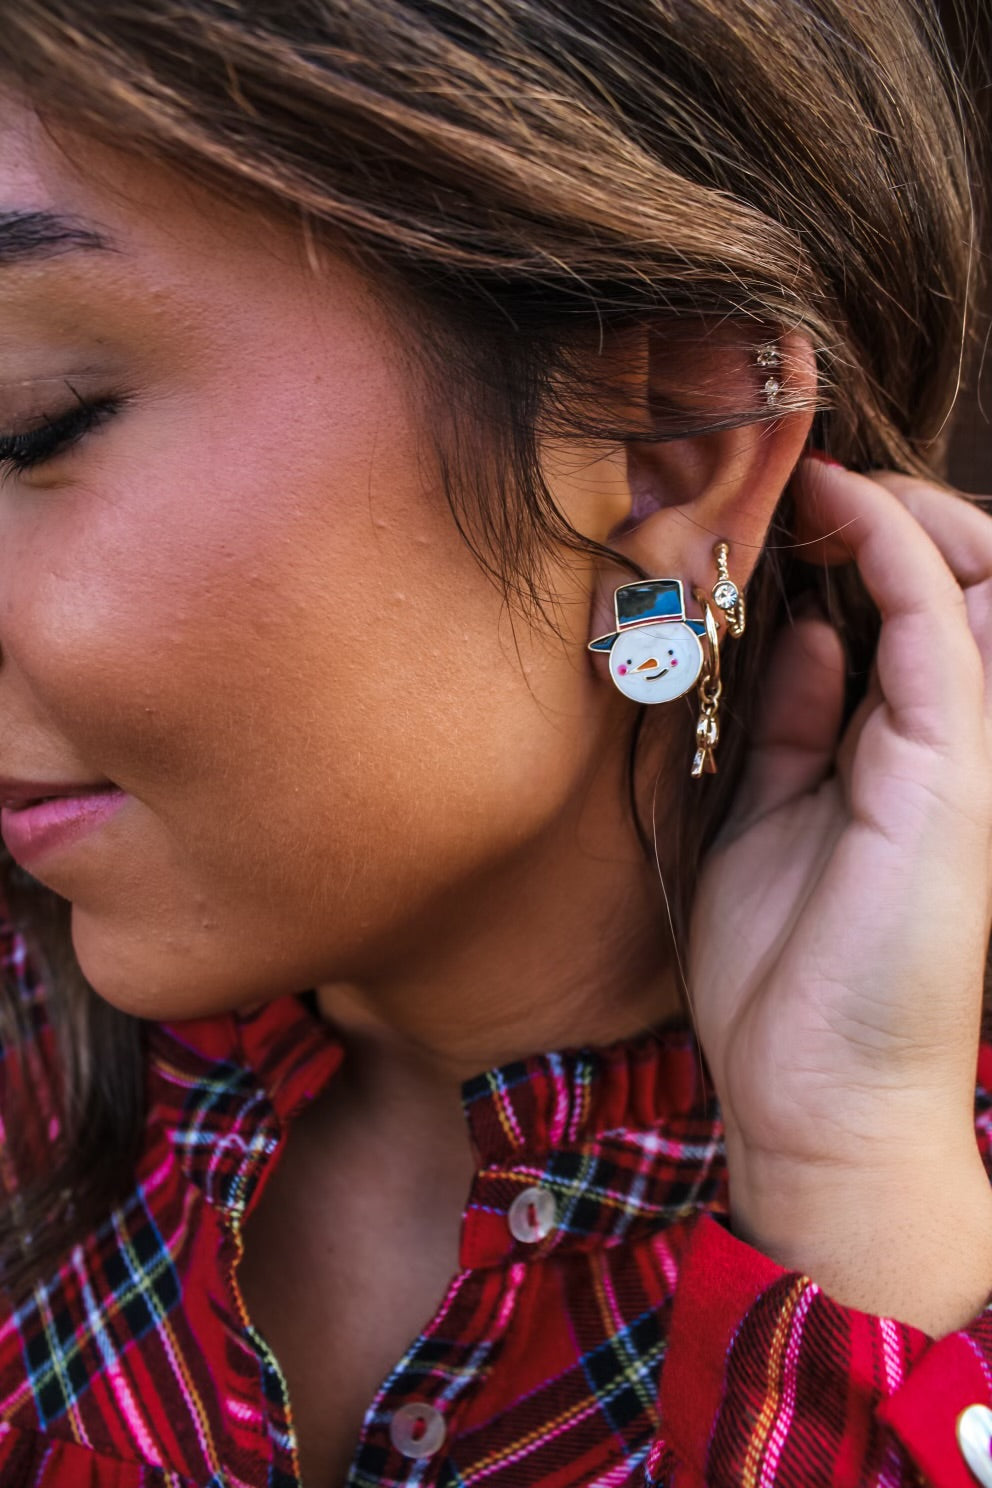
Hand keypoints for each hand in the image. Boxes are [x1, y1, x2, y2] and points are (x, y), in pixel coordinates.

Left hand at [688, 459, 991, 1328]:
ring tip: (825, 482)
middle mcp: (957, 739)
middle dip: (904, 511)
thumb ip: (799, 719)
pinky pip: (935, 617)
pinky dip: (890, 542)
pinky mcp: (953, 763)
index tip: (792, 501)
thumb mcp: (774, 813)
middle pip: (975, 577)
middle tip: (816, 487)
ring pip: (980, 576)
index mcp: (915, 751)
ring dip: (905, 508)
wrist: (814, 1093)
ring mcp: (967, 748)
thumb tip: (813, 629)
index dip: (876, 536)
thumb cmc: (788, 969)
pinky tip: (835, 500)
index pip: (931, 607)